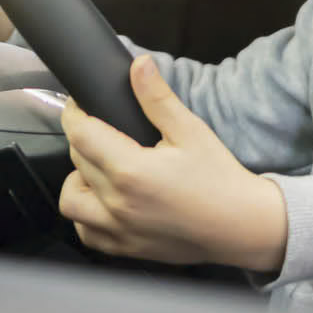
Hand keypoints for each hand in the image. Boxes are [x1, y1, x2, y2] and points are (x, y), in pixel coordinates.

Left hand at [60, 56, 289, 273]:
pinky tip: (106, 202)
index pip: (80, 134)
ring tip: (102, 169)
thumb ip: (157, 98)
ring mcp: (118, 230)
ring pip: (70, 200)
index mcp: (130, 171)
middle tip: (104, 130)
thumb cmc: (220, 180)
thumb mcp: (191, 131)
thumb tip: (139, 65)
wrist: (242, 226)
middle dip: (84, 140)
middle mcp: (117, 203)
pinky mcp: (125, 248)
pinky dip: (87, 216)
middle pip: (76, 161)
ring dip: (78, 179)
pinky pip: (86, 232)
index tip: (82, 106)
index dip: (75, 113)